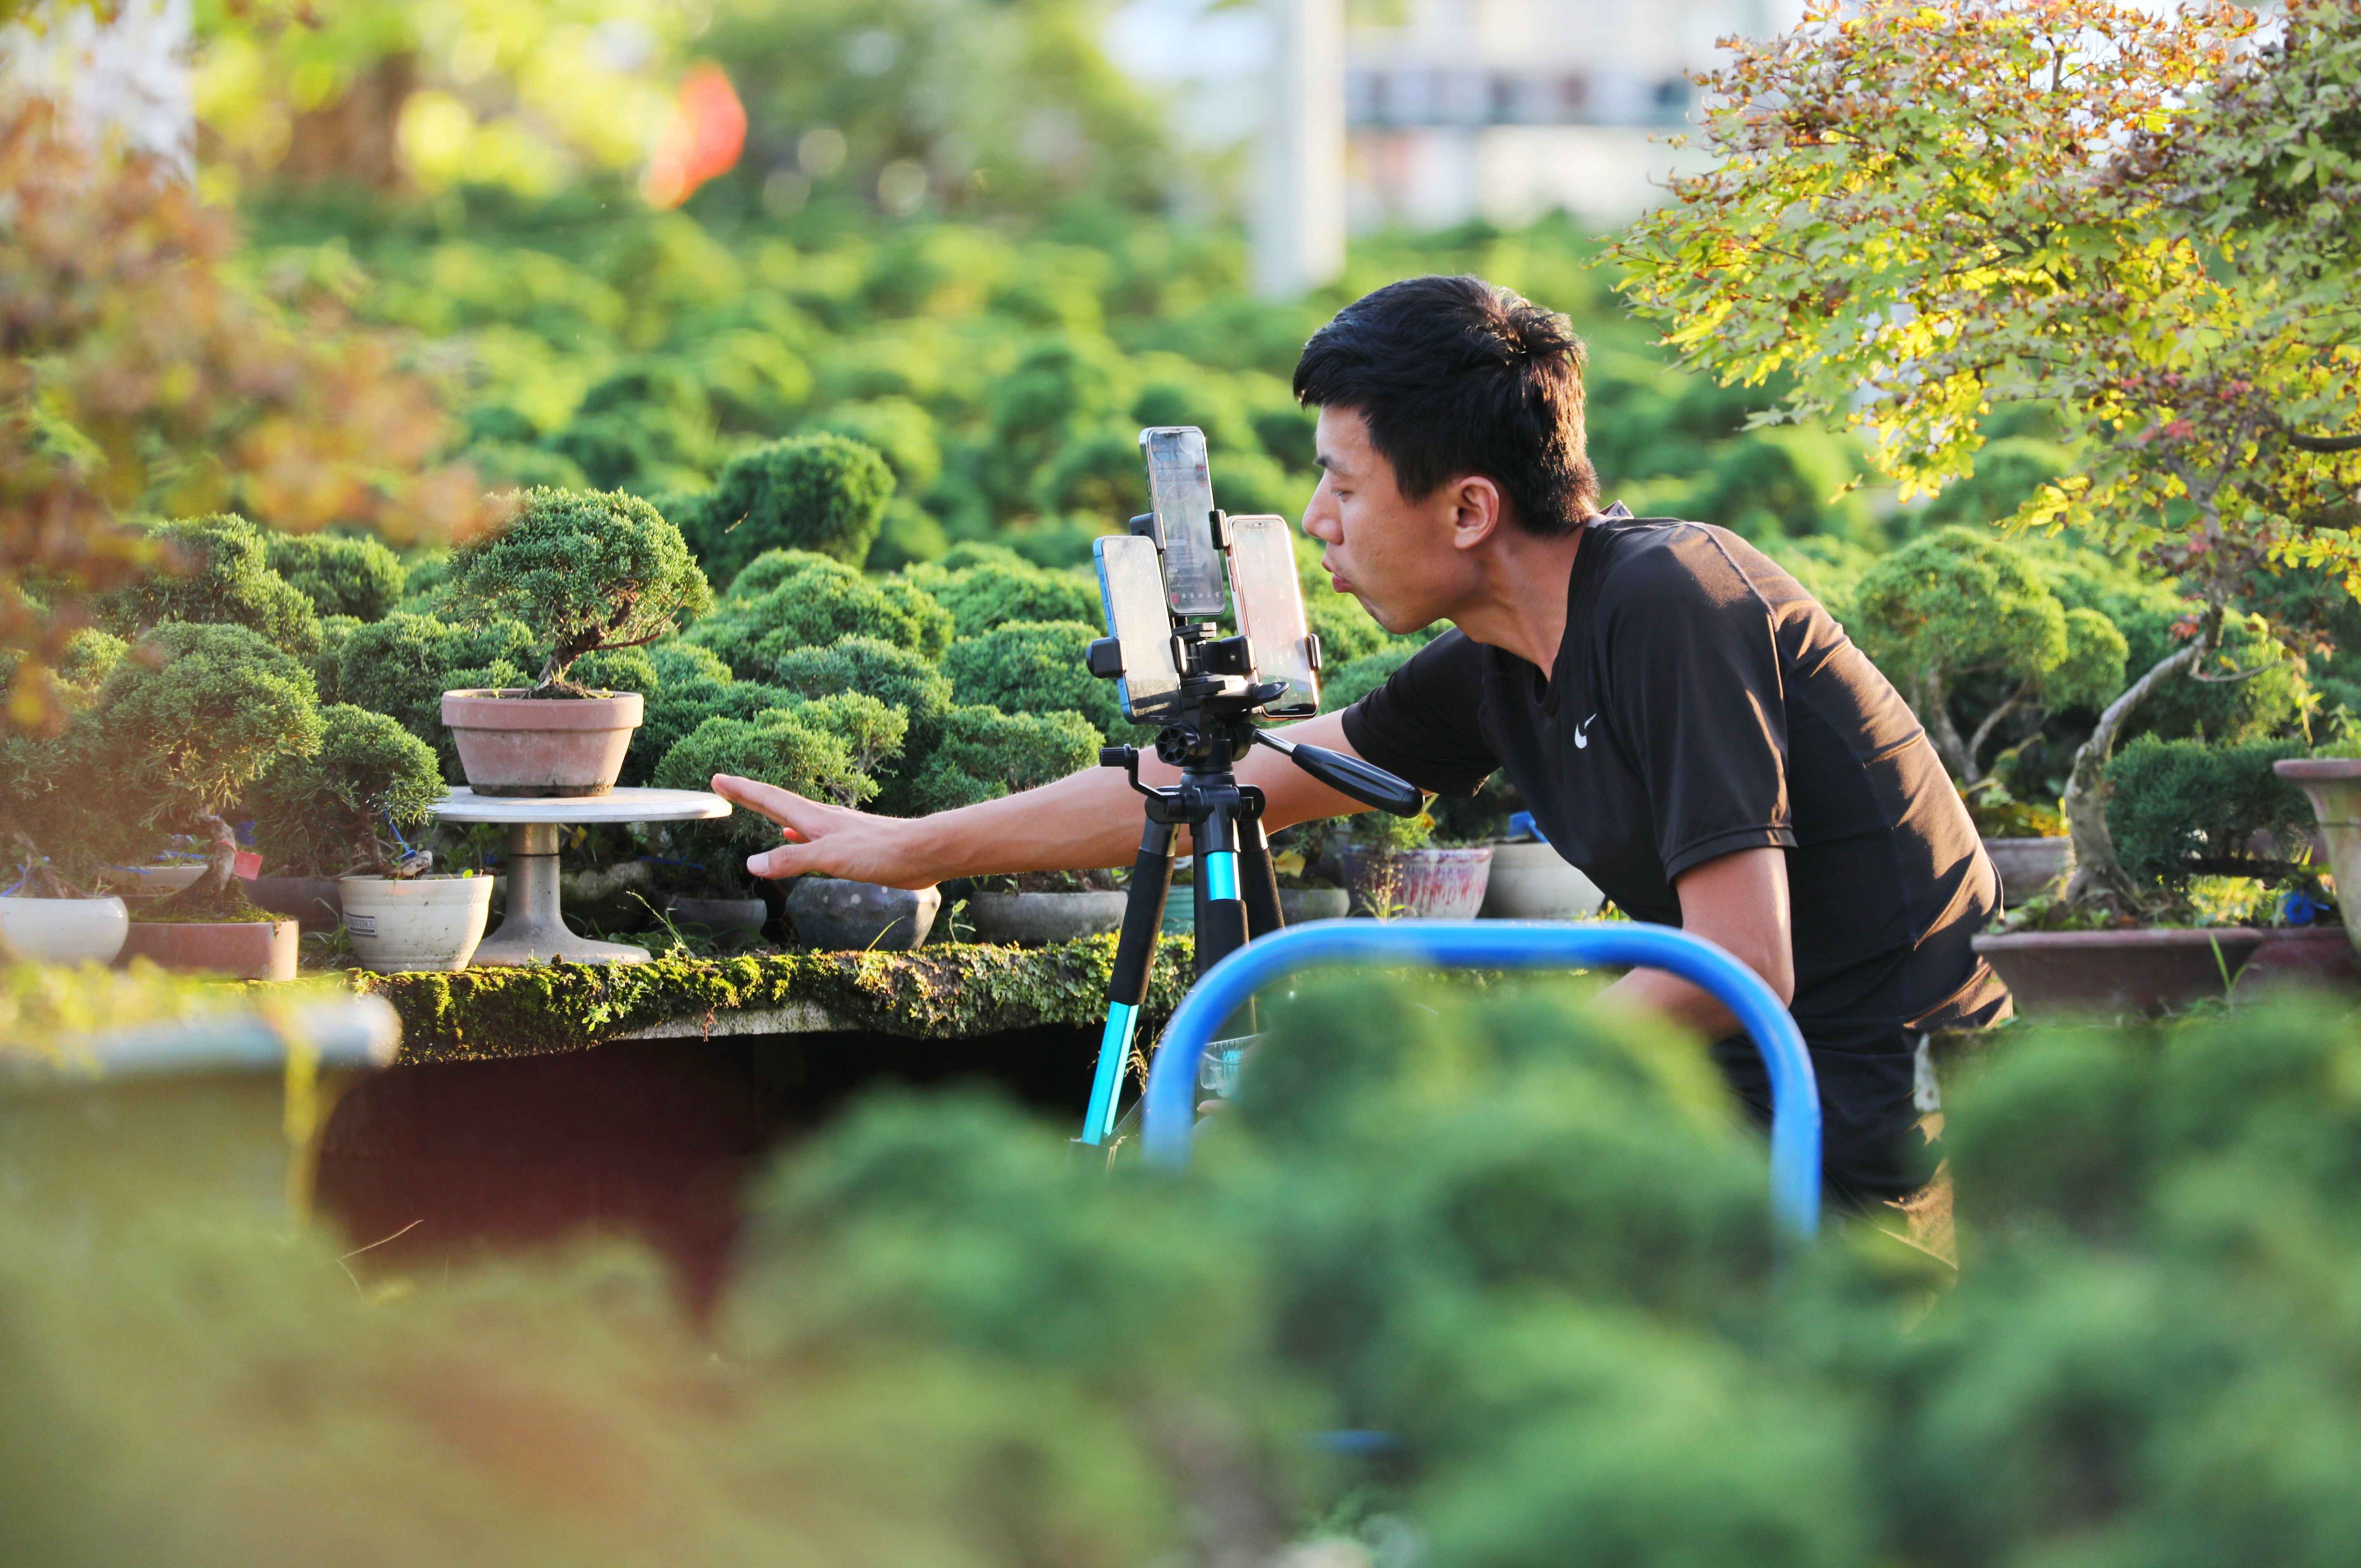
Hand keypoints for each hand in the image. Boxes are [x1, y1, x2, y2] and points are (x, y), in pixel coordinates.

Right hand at [709, 775, 936, 887]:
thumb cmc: (879, 851)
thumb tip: (752, 863)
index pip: (769, 799)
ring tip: (758, 810)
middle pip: (779, 804)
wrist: (923, 852)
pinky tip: (797, 839)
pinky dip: (798, 837)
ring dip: (773, 814)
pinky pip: (814, 837)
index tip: (717, 778)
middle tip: (726, 785)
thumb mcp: (829, 857)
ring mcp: (837, 831)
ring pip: (797, 819)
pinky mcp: (852, 846)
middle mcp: (823, 820)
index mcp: (814, 819)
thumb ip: (791, 859)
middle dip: (751, 796)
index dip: (742, 790)